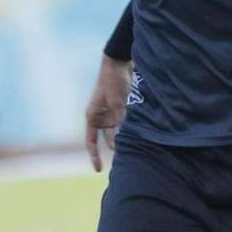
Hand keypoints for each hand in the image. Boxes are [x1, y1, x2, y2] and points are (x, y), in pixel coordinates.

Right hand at [85, 55, 131, 171]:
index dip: (94, 156)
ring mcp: (112, 112)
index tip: (98, 170)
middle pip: (108, 138)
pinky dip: (132, 128)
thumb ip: (119, 122)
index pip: (91, 141)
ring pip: (119, 131)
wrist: (120, 62)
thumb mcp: (117, 103)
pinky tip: (141, 136)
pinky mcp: (122, 107)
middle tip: (126, 161)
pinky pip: (126, 123)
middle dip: (116, 147)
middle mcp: (101, 116)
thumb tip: (122, 141)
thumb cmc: (114, 81)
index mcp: (93, 116)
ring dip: (126, 137)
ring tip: (136, 150)